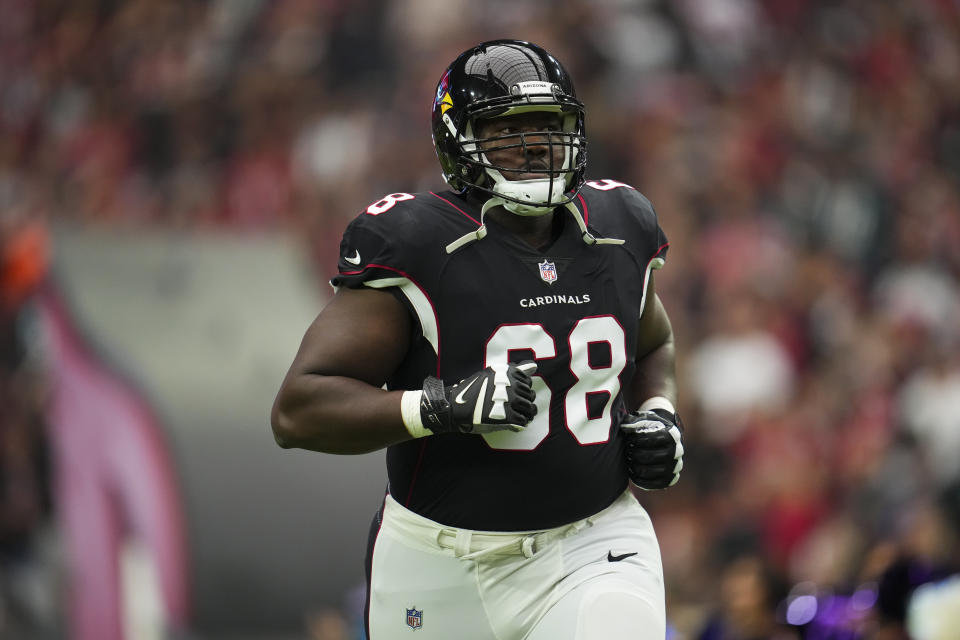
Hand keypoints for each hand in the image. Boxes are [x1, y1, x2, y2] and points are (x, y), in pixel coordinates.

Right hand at [420, 361, 537, 433]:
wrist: (454, 407)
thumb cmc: (473, 391)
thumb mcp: (492, 375)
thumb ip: (515, 371)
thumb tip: (534, 366)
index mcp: (506, 372)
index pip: (527, 381)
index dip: (521, 389)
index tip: (512, 394)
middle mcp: (509, 384)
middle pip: (530, 395)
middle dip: (525, 402)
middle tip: (514, 407)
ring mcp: (508, 401)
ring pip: (529, 408)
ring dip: (526, 414)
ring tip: (517, 416)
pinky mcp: (506, 416)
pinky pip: (523, 421)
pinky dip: (519, 424)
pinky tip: (512, 423)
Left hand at [621, 409, 683, 489]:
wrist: (665, 438)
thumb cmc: (651, 428)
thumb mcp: (644, 420)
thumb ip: (632, 422)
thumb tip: (624, 428)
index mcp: (672, 436)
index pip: (651, 439)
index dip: (636, 440)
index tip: (628, 439)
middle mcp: (676, 452)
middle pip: (649, 457)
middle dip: (633, 454)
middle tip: (626, 451)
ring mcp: (674, 467)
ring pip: (650, 472)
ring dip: (634, 467)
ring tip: (628, 461)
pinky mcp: (670, 479)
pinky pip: (653, 484)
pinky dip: (639, 480)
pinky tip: (632, 472)